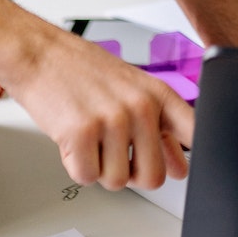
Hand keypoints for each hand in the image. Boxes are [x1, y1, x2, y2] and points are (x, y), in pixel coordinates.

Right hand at [2, 28, 191, 189]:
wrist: (41, 54)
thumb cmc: (84, 71)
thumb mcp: (133, 89)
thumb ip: (160, 127)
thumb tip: (180, 167)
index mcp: (159, 95)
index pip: (196, 134)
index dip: (194, 160)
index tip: (186, 171)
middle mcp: (140, 107)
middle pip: (153, 177)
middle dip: (131, 174)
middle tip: (115, 154)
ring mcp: (112, 120)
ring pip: (116, 182)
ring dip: (99, 168)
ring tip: (91, 138)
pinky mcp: (81, 133)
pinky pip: (86, 177)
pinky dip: (76, 166)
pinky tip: (74, 140)